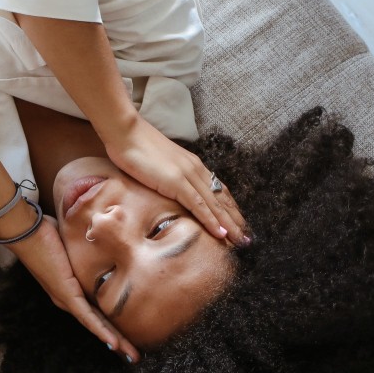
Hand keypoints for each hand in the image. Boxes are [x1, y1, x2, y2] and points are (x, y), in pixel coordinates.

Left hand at [10, 217, 140, 362]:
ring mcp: (66, 299)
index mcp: (69, 290)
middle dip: (118, 341)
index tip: (125, 338)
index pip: (94, 313)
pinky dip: (100, 330)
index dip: (111, 326)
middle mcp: (67, 300)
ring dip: (114, 341)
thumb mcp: (74, 243)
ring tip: (130, 355)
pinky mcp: (66, 294)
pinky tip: (112, 343)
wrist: (25, 230)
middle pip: (97, 324)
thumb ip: (87, 246)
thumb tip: (102, 235)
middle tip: (134, 356)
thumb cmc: (45, 232)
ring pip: (94, 325)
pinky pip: (87, 316)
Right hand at [103, 114, 247, 243]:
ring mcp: (188, 175)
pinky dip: (211, 221)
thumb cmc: (136, 148)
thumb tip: (171, 191)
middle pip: (222, 199)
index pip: (218, 190)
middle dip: (236, 220)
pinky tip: (221, 233)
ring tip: (241, 241)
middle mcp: (196, 170)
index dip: (230, 208)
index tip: (239, 224)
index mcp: (193, 166)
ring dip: (230, 224)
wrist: (125, 132)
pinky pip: (198, 205)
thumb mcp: (159, 166)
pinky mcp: (176, 181)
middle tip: (248, 239)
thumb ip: (169, 178)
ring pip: (215, 204)